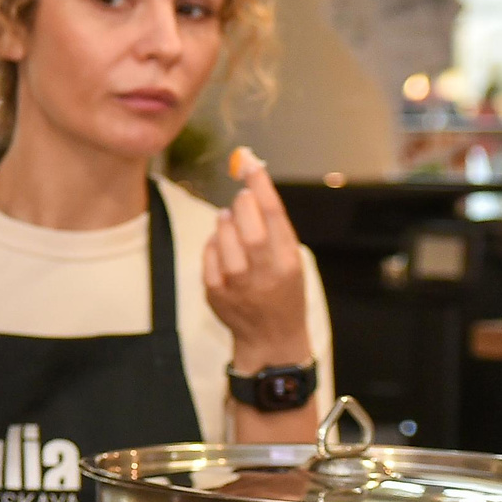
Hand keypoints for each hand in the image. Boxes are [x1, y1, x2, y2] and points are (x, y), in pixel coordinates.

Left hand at [204, 147, 311, 371]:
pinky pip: (208, 256)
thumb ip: (275, 230)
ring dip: (225, 222)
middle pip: (248, 225)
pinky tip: (221, 244)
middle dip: (242, 204)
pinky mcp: (216, 292)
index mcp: (288, 262)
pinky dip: (213, 244)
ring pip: (225, 239)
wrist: (272, 338)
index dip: (260, 185)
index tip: (251, 163)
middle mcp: (264, 273)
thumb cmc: (284, 292)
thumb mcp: (292, 261)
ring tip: (230, 219)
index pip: (274, 215)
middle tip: (241, 197)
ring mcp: (238, 284)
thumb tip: (251, 190)